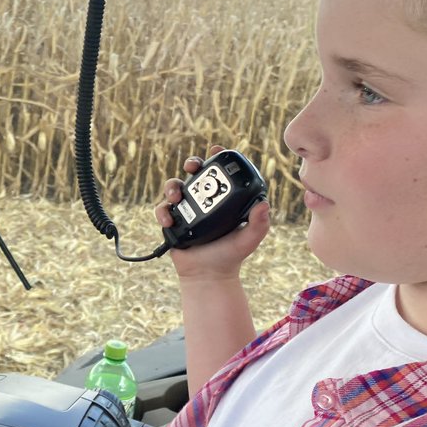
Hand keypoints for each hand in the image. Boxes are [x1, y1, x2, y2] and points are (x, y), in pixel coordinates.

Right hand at [154, 149, 269, 281]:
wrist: (208, 275)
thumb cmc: (231, 255)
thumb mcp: (249, 238)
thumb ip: (259, 223)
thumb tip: (264, 204)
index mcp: (223, 198)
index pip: (220, 172)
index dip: (217, 158)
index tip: (216, 151)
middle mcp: (203, 199)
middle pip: (194, 173)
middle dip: (191, 163)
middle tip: (191, 167)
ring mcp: (186, 209)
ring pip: (174, 186)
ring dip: (172, 185)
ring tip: (176, 195)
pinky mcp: (172, 221)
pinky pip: (162, 209)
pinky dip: (162, 211)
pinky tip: (169, 220)